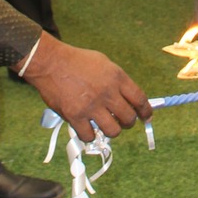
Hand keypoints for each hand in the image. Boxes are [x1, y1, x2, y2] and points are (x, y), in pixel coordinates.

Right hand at [20, 31, 151, 141]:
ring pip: (113, 131)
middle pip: (129, 118)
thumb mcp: (104, 63)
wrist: (51, 63)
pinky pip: (89, 136)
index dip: (146, 111)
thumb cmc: (77, 61)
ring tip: (105, 125)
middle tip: (122, 121)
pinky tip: (87, 128)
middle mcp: (107, 92)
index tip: (146, 117)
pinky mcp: (76, 116)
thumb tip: (129, 98)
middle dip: (128, 122)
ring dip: (111, 130)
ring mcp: (91, 106)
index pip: (139, 99)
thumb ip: (117, 81)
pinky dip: (90, 135)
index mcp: (117, 77)